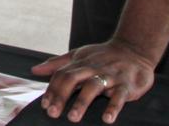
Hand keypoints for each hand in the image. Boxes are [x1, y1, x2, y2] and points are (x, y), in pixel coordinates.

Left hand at [32, 40, 156, 123]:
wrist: (134, 50)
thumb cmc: (102, 56)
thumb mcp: (79, 55)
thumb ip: (57, 64)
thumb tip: (34, 70)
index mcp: (81, 63)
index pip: (62, 75)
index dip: (52, 90)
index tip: (45, 105)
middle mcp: (93, 68)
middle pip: (73, 79)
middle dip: (61, 96)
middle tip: (53, 113)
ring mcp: (110, 76)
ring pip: (94, 87)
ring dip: (82, 102)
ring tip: (73, 117)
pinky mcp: (126, 85)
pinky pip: (119, 96)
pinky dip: (113, 107)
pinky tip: (106, 119)